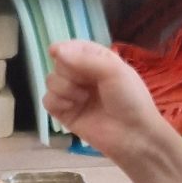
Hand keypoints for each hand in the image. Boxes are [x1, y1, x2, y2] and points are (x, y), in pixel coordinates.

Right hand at [43, 41, 167, 168]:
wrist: (133, 135)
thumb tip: (54, 50)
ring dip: (64, 88)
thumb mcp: (113, 71)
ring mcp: (73, 95)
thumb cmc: (129, 99)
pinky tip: (72, 107)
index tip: (55, 51)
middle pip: (59, 63)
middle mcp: (83, 75)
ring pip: (51, 81)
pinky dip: (57, 102)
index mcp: (97, 60)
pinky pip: (48, 100)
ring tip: (83, 99)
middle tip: (86, 84)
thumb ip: (84, 59)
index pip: (74, 47)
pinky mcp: (65, 114)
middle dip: (68, 72)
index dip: (64, 48)